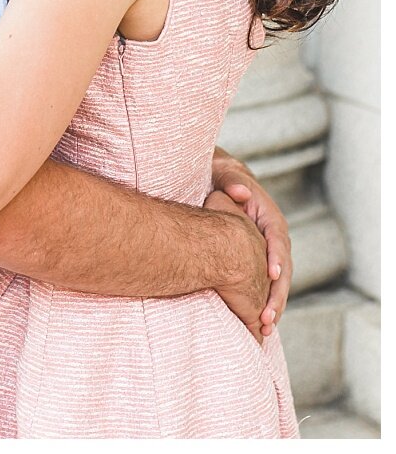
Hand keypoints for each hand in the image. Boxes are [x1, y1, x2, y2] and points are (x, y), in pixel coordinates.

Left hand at [204, 189, 272, 339]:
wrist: (224, 184)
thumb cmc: (223, 180)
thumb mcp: (226, 176)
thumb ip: (232, 182)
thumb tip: (240, 190)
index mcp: (270, 218)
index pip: (277, 239)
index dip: (275, 257)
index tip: (271, 275)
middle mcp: (276, 238)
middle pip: (283, 268)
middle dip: (277, 294)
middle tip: (267, 317)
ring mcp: (271, 252)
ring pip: (278, 282)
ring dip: (274, 305)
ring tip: (265, 328)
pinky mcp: (262, 262)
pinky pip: (268, 285)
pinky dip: (267, 303)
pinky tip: (260, 324)